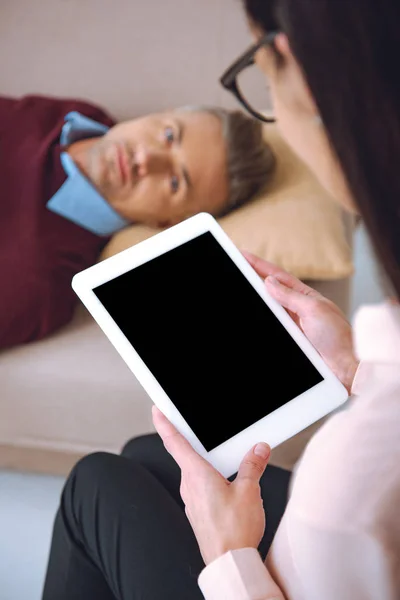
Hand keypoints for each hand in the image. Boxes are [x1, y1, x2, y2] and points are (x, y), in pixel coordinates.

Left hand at [152, 406, 270, 564]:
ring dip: (205, 463)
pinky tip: (226, 485)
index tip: (157, 410)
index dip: (164, 423)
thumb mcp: (249, 490)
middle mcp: (189, 485)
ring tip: (225, 461)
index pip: (174, 442)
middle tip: (198, 429)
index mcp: (196, 474)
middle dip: (193, 442)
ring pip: (195, 472)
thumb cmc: (233, 531)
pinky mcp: (198, 512)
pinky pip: (201, 488)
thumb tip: (258, 450)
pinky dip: (210, 480)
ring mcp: (192, 500)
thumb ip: (252, 466)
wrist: (229, 563)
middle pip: (186, 455)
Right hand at [244, 252, 357, 393]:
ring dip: (254, 300)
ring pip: (267, 309)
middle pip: (269, 291)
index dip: (259, 265)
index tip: (243, 255)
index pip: (278, 276)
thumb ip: (290, 296)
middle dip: (251, 279)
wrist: (346, 367)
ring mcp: (292, 324)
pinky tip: (250, 314)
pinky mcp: (290, 340)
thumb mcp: (314, 310)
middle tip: (234, 268)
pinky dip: (261, 320)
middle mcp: (297, 308)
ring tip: (238, 290)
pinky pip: (271, 327)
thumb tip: (269, 282)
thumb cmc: (339, 337)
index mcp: (305, 296)